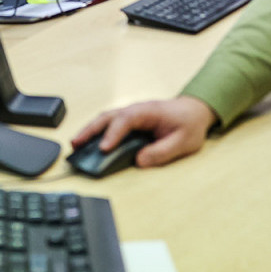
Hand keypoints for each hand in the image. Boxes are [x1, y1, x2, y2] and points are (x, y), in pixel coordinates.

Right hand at [71, 97, 217, 168]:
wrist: (194, 110)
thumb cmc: (189, 123)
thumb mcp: (183, 142)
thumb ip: (162, 151)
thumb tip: (140, 161)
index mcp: (149, 111)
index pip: (126, 120)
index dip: (113, 134)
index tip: (104, 149)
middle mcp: (136, 110)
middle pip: (108, 116)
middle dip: (91, 129)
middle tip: (76, 144)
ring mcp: (131, 114)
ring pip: (105, 119)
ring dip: (90, 130)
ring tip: (76, 144)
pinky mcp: (130, 121)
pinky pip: (110, 124)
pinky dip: (97, 132)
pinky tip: (88, 143)